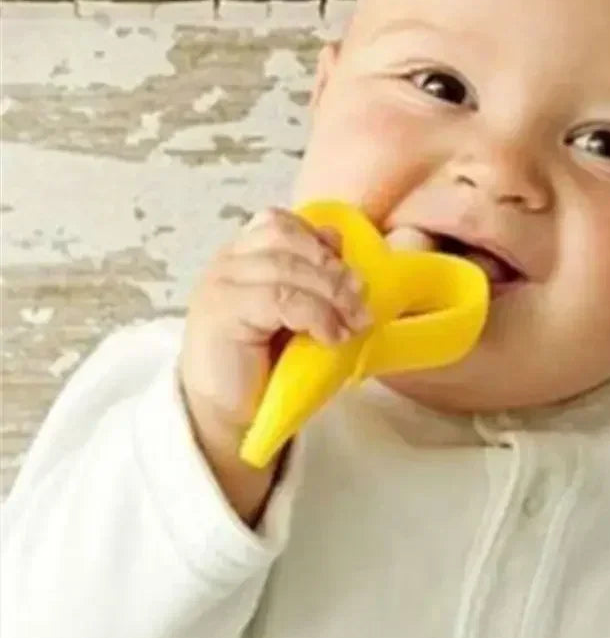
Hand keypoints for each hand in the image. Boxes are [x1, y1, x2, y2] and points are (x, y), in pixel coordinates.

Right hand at [178, 207, 370, 522]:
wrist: (228, 413)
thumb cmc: (267, 363)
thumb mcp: (298, 313)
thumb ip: (313, 278)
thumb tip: (339, 244)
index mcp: (242, 256)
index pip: (280, 224)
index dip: (318, 241)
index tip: (347, 271)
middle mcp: (227, 263)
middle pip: (288, 241)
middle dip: (334, 271)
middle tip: (362, 303)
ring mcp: (220, 284)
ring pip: (287, 268)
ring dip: (331, 294)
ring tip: (353, 323)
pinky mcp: (221, 311)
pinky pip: (279, 298)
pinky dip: (315, 315)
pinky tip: (331, 337)